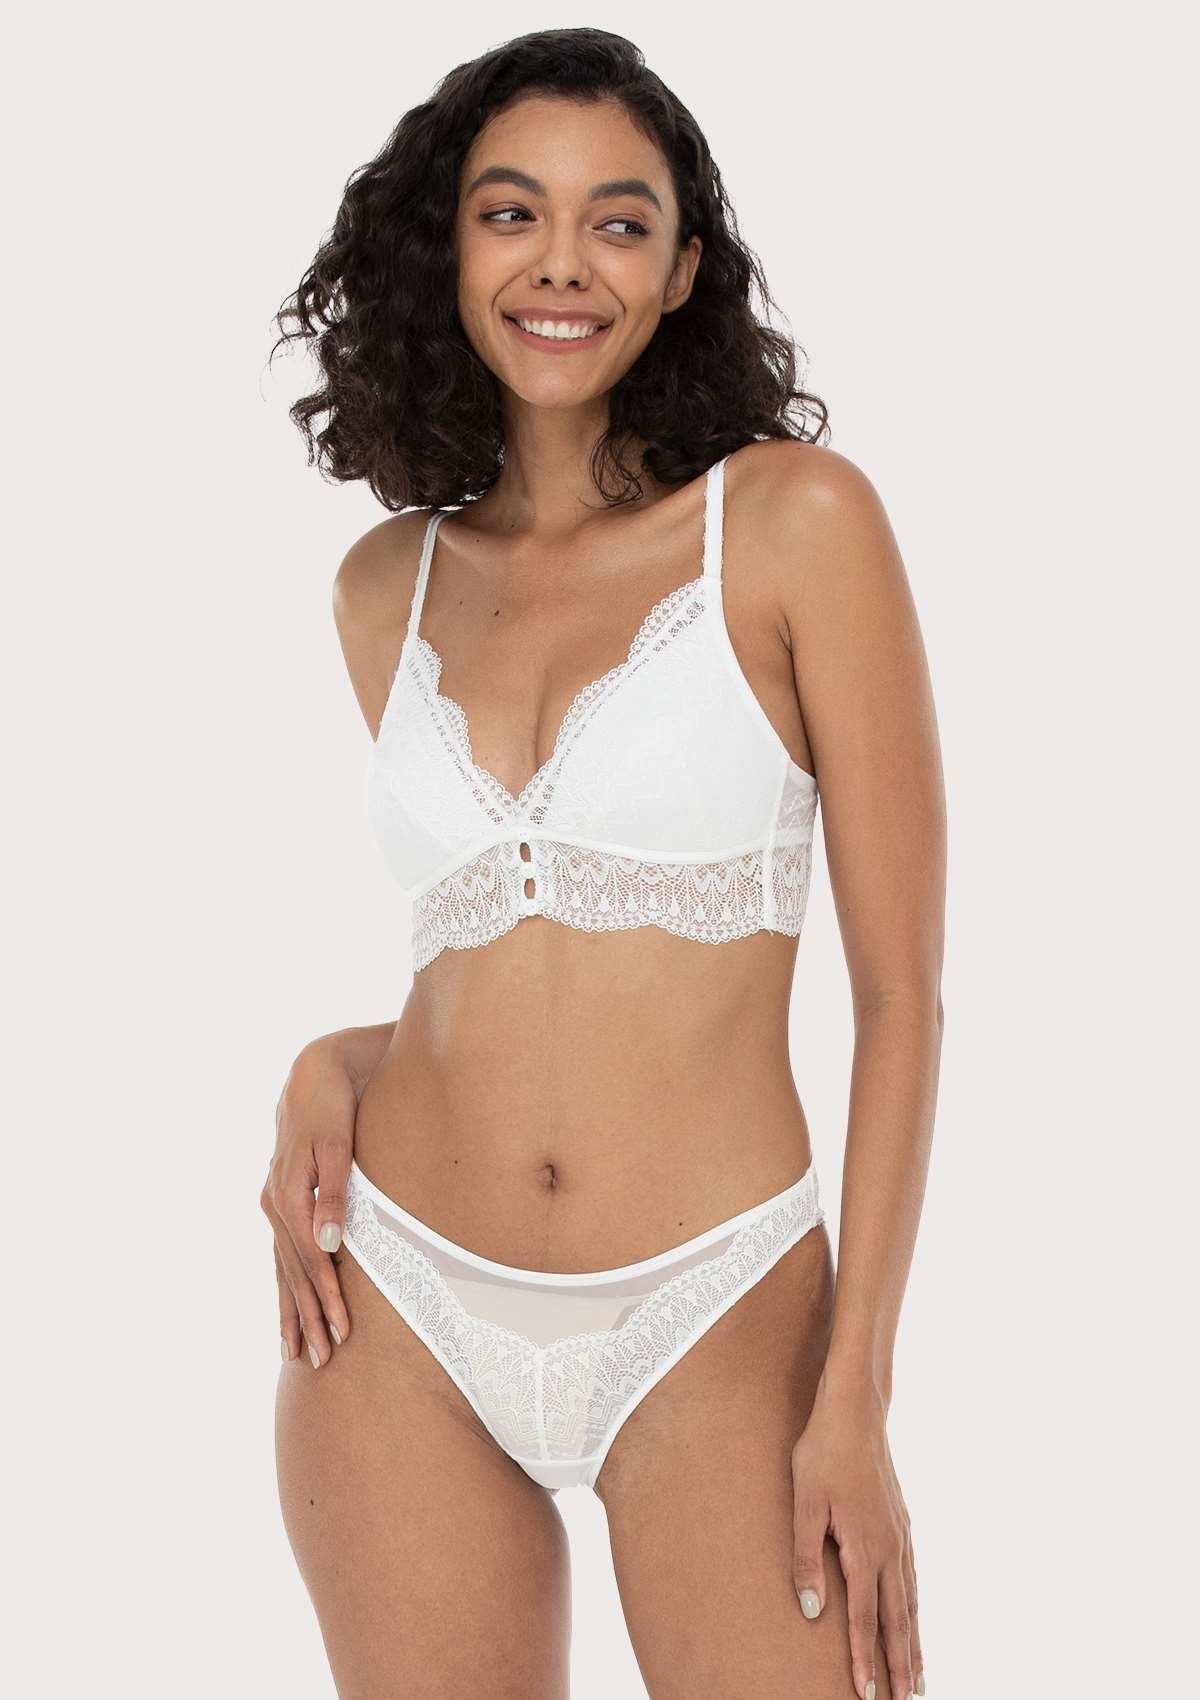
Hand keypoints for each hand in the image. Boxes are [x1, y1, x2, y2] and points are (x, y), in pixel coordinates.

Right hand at [261, 1038, 358, 1367]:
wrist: (315, 1073)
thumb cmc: (335, 1104)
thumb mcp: (338, 1141)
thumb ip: (334, 1191)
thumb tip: (330, 1241)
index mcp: (289, 1192)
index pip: (310, 1257)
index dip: (326, 1295)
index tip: (342, 1329)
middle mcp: (275, 1204)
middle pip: (293, 1272)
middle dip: (309, 1316)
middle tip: (323, 1362)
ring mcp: (274, 1205)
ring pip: (283, 1270)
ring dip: (292, 1312)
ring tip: (298, 1355)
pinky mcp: (280, 1204)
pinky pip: (280, 1257)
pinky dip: (284, 1289)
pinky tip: (287, 1317)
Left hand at [790, 1387, 922, 1699]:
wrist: (856, 1413)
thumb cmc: (823, 1454)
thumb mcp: (804, 1503)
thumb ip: (806, 1558)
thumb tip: (809, 1610)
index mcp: (864, 1549)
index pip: (864, 1619)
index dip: (864, 1659)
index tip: (867, 1695)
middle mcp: (889, 1549)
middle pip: (897, 1621)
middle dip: (901, 1666)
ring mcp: (900, 1536)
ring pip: (911, 1603)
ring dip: (914, 1643)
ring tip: (917, 1678)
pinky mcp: (902, 1524)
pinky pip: (912, 1579)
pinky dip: (916, 1609)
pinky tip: (914, 1617)